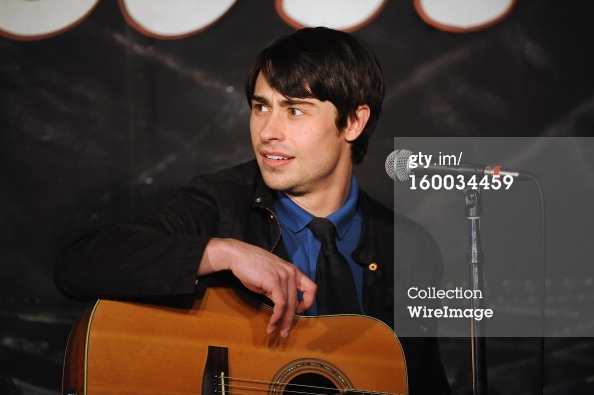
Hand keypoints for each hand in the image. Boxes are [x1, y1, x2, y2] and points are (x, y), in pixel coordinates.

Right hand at [199, 238, 316, 336]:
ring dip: (282, 322)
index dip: (308, 302)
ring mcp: (284, 277)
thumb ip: (278, 290)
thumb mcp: (270, 279)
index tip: (299, 311)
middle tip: (285, 332)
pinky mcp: (274, 282)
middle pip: (297, 302)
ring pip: (289, 305)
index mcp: (293, 271)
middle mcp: (292, 273)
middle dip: (291, 320)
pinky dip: (277, 317)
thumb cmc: (251, 267)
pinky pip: (280, 304)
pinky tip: (272, 323)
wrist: (238, 256)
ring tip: (275, 331)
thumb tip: (281, 306)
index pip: (311, 288)